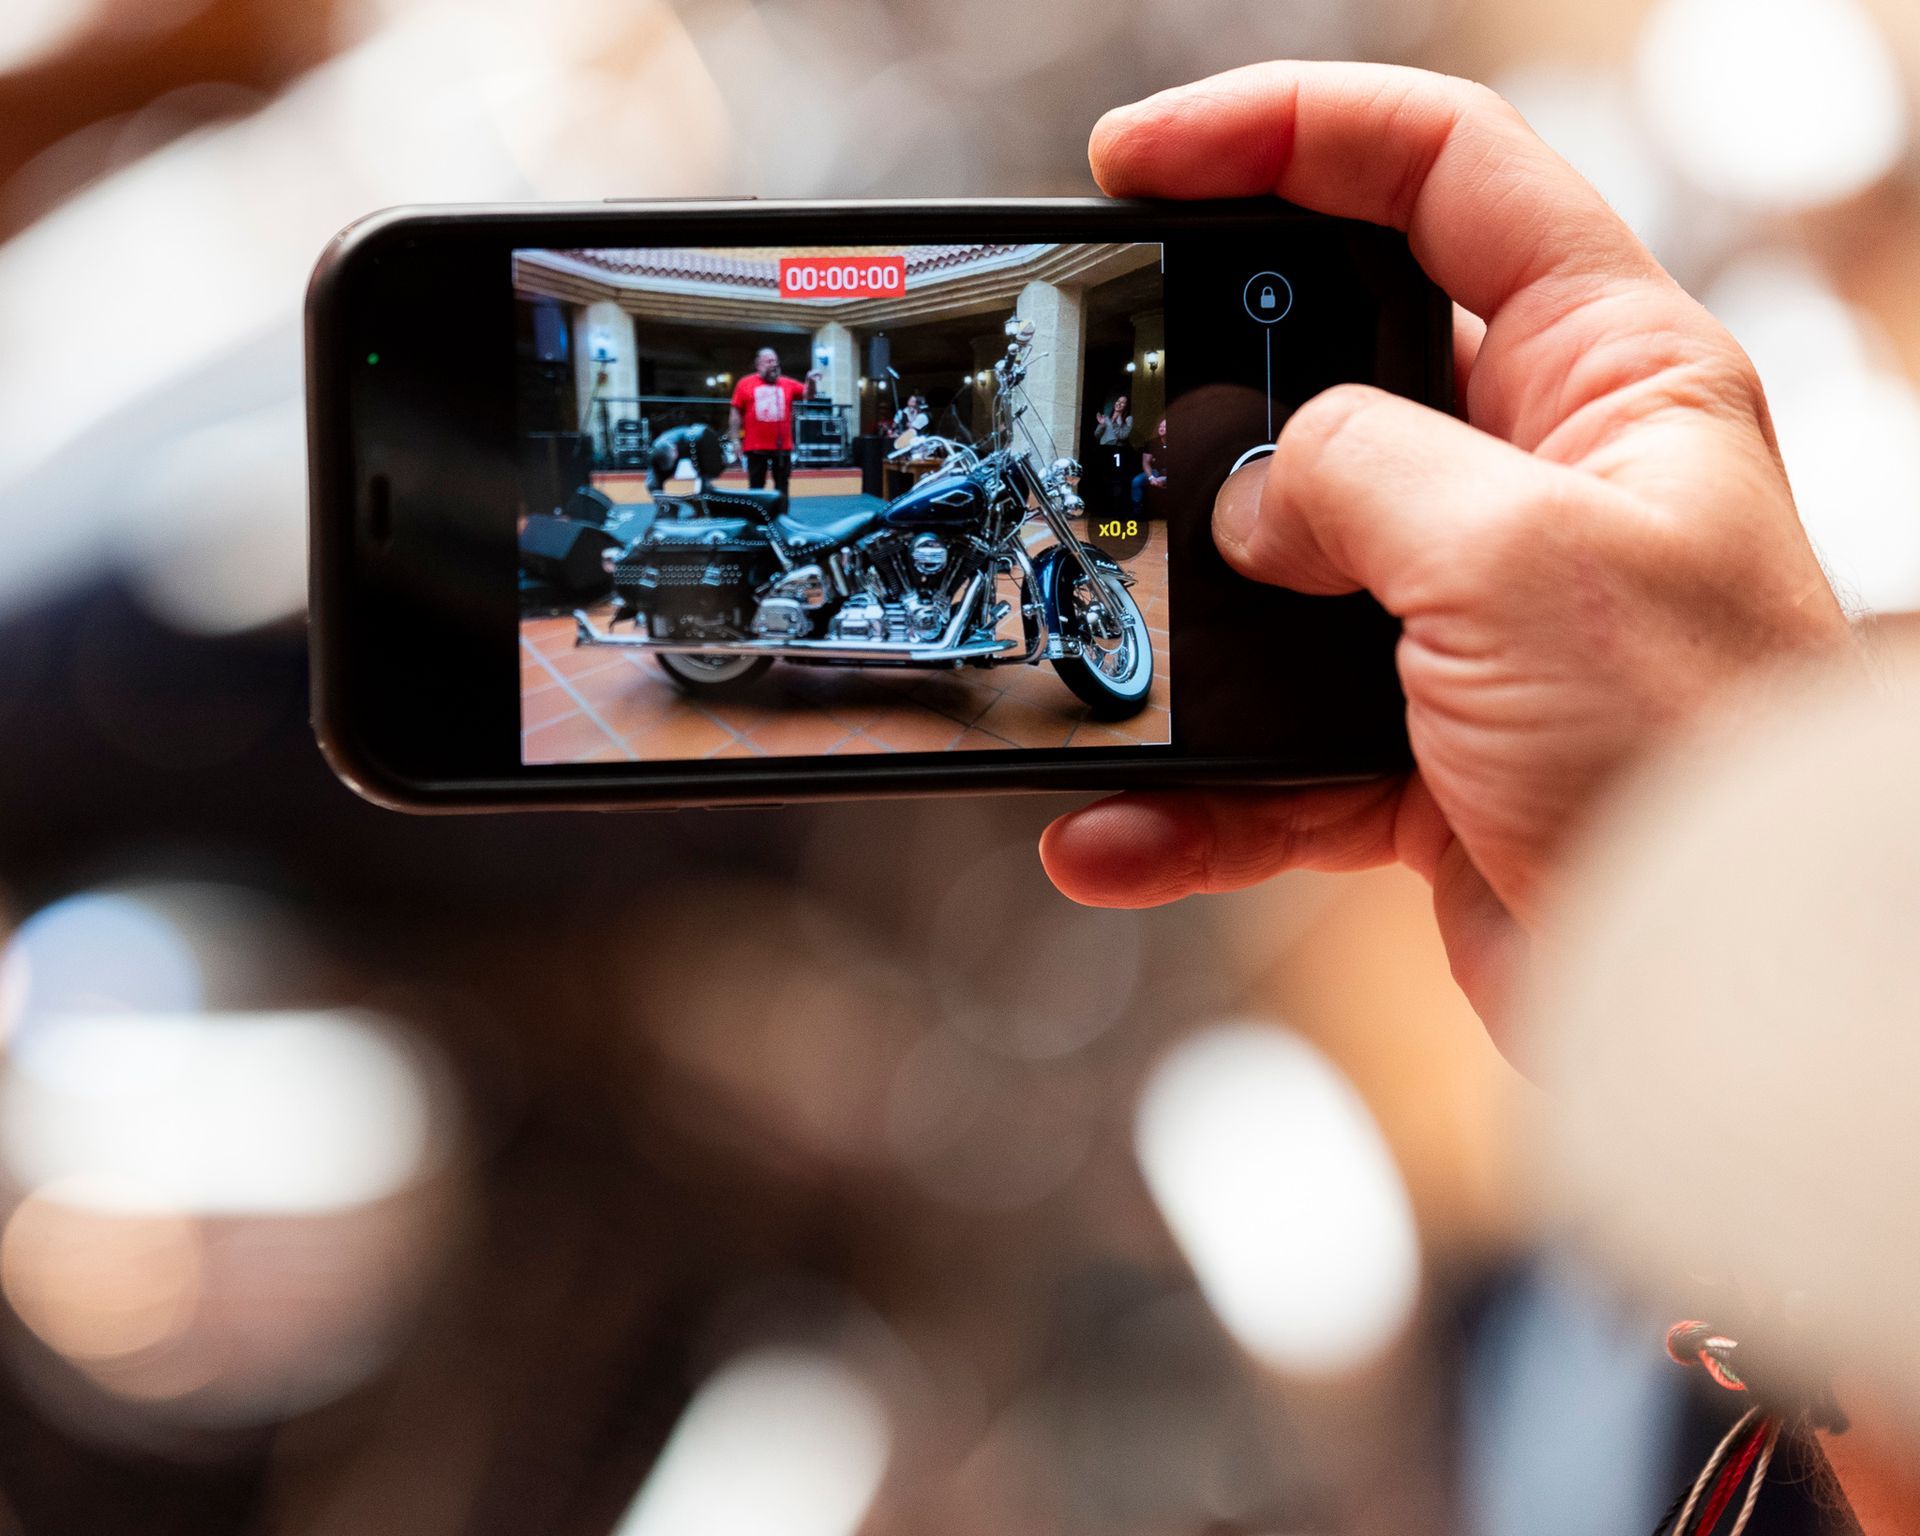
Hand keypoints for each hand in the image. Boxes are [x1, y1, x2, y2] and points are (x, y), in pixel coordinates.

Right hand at [1039, 62, 1852, 1032]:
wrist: (1711, 991)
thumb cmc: (1690, 754)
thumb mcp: (1518, 556)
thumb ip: (1357, 476)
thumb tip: (1249, 499)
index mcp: (1605, 372)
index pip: (1440, 173)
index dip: (1285, 133)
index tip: (1140, 161)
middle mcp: (1534, 479)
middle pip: (1332, 370)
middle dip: (1210, 396)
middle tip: (1107, 411)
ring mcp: (1467, 614)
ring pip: (1279, 577)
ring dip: (1185, 633)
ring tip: (1098, 642)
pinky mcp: (1416, 743)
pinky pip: (1268, 747)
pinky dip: (1191, 795)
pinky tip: (1117, 833)